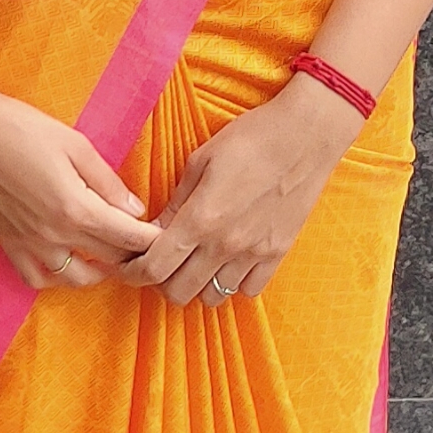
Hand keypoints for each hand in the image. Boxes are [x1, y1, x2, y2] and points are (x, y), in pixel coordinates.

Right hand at [0, 74, 160, 290]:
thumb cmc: (21, 128)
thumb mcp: (75, 145)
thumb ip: (108, 182)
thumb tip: (135, 209)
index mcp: (75, 207)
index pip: (129, 237)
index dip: (154, 240)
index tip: (167, 237)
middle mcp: (54, 234)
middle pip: (110, 260)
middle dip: (134, 255)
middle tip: (146, 243)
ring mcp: (29, 243)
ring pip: (77, 278)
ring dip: (100, 270)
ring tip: (111, 254)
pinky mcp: (7, 243)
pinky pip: (37, 278)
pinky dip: (57, 277)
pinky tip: (67, 261)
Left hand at [116, 75, 362, 306]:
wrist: (307, 134)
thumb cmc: (251, 138)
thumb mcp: (201, 161)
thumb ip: (176, 203)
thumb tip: (152, 231)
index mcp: (201, 218)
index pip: (154, 268)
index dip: (131, 273)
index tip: (125, 267)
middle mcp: (226, 244)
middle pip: (179, 292)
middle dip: (160, 282)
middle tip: (161, 262)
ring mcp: (255, 253)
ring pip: (213, 297)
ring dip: (197, 283)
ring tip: (195, 261)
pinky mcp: (278, 253)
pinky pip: (248, 290)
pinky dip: (232, 283)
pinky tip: (228, 261)